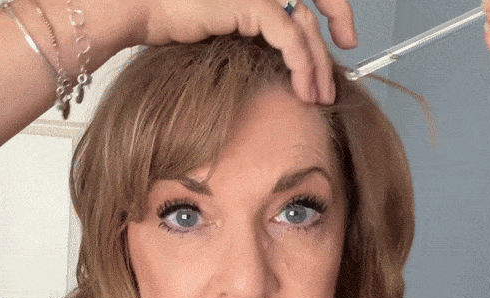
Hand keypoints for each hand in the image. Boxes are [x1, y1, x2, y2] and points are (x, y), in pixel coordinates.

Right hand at [114, 0, 357, 104]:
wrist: (146, 10)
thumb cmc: (175, 22)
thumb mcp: (226, 33)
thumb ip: (253, 36)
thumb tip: (271, 60)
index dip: (334, 10)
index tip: (343, 39)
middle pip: (315, 7)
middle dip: (335, 38)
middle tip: (336, 76)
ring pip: (305, 29)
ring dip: (317, 66)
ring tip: (320, 97)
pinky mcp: (252, 2)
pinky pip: (289, 36)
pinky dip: (302, 64)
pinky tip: (305, 88)